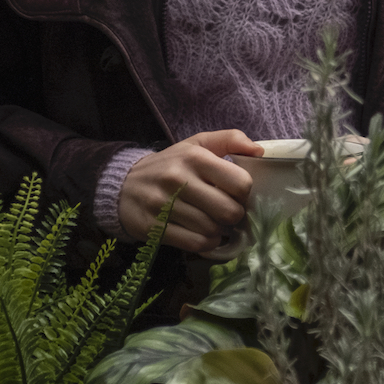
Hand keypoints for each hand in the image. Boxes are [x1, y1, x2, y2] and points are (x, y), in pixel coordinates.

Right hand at [118, 129, 264, 251]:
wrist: (123, 185)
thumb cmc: (170, 165)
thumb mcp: (197, 144)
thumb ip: (230, 140)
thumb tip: (260, 151)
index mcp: (194, 157)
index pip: (240, 182)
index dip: (244, 192)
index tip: (236, 194)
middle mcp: (178, 179)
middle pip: (228, 210)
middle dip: (234, 215)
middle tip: (227, 212)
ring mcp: (164, 205)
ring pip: (212, 229)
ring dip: (220, 231)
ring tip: (214, 222)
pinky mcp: (153, 228)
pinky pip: (195, 244)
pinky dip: (207, 243)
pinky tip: (204, 234)